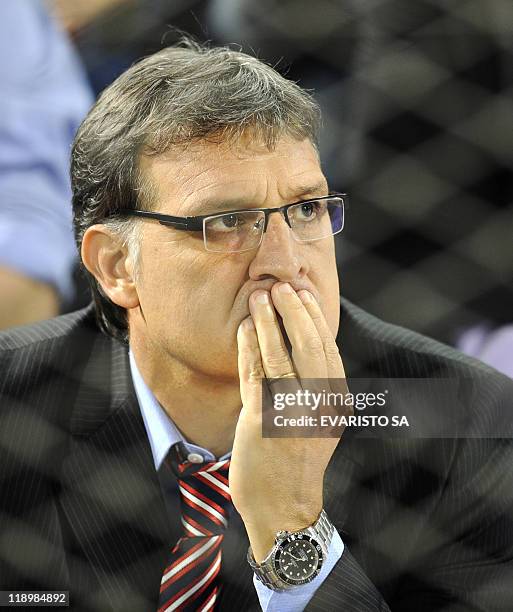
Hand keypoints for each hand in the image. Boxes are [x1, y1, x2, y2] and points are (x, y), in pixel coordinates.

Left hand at [230, 282, 349, 561]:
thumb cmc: (296, 459)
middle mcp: (319, 404)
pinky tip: (243, 328)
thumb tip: (302, 343)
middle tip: (281, 286)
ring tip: (259, 296)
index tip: (304, 294)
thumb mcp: (319, 421)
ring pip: (279, 354)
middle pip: (308, 346)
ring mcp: (291, 412)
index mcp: (335, 402)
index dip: (315, 318)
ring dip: (268, 321)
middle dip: (294, 311)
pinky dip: (248, 346)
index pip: (328, 350)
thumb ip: (316, 386)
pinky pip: (254, 373)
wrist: (283, 505)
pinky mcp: (263, 420)